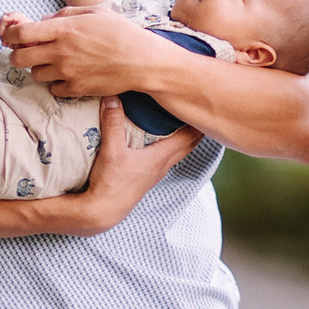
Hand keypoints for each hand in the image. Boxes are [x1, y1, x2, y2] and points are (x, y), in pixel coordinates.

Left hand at [5, 9, 157, 98]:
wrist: (142, 61)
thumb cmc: (121, 32)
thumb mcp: (94, 12)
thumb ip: (65, 14)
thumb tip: (44, 21)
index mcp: (63, 29)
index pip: (21, 33)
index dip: (10, 35)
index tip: (12, 36)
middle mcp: (61, 52)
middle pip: (20, 58)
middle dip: (19, 54)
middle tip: (29, 52)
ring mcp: (67, 73)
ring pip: (35, 74)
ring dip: (40, 68)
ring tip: (55, 62)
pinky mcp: (76, 89)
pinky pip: (53, 89)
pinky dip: (56, 83)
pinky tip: (69, 75)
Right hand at [67, 97, 197, 230]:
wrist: (103, 212)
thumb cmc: (111, 183)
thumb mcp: (111, 150)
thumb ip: (113, 123)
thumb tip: (113, 96)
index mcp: (160, 157)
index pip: (189, 136)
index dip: (198, 122)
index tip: (205, 106)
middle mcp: (162, 165)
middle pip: (188, 145)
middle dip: (197, 128)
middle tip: (201, 111)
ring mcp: (155, 173)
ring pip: (178, 152)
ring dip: (185, 139)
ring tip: (186, 123)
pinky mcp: (146, 178)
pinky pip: (166, 159)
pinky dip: (171, 147)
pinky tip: (162, 143)